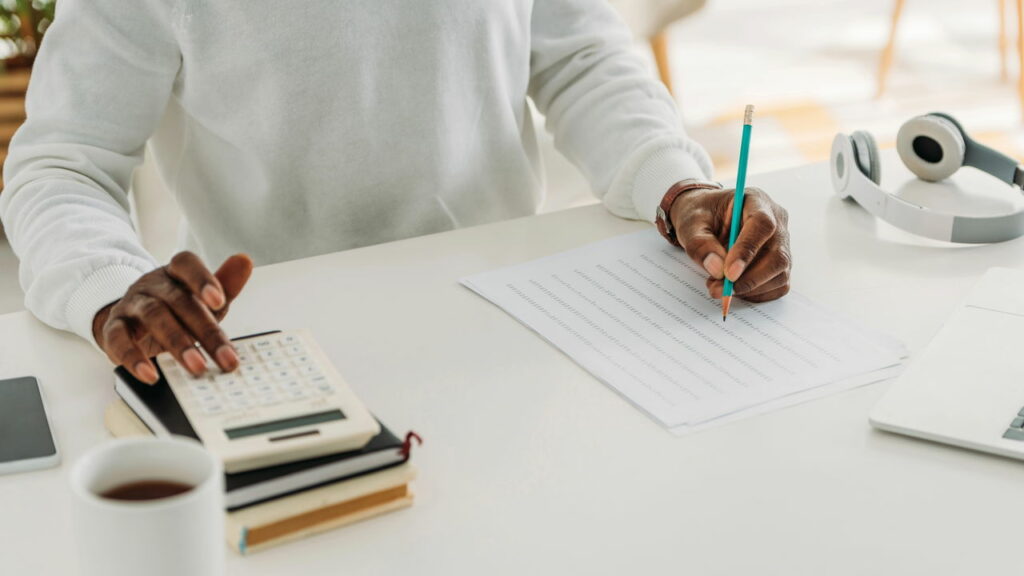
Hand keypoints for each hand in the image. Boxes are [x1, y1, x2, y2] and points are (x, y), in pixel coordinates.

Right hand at [92, 252, 253, 383]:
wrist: (132, 321)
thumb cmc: (175, 309)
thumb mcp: (202, 298)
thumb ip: (225, 283)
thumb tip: (244, 261)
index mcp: (175, 273)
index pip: (186, 264)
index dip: (202, 279)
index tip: (219, 301)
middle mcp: (152, 285)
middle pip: (178, 300)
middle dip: (204, 330)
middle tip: (224, 357)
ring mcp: (132, 304)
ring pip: (153, 317)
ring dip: (178, 343)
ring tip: (197, 367)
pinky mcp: (113, 327)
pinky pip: (118, 339)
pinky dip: (133, 358)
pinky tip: (151, 375)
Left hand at [669, 186, 790, 301]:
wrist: (705, 219)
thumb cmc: (700, 216)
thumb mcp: (690, 224)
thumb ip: (699, 244)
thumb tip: (717, 270)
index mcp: (756, 201)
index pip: (763, 225)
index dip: (748, 250)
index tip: (728, 273)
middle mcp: (777, 220)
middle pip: (778, 255)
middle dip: (749, 279)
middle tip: (720, 289)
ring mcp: (782, 243)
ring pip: (779, 273)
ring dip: (750, 288)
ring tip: (719, 287)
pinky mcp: (779, 263)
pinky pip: (778, 285)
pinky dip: (756, 294)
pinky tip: (735, 289)